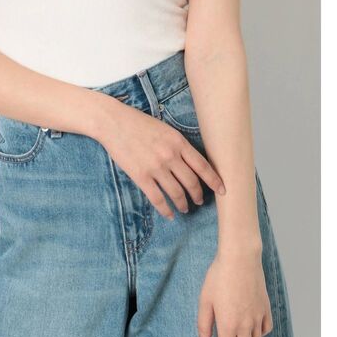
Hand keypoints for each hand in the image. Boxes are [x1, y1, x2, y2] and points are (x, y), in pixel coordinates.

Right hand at [93, 98, 224, 219]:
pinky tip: (169, 214)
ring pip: (176, 193)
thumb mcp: (165, 129)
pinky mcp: (140, 177)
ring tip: (185, 209)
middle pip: (191, 182)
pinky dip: (165, 209)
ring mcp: (155, 167)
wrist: (113, 122)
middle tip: (200, 201)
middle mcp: (170, 156)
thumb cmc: (138, 123)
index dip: (214, 180)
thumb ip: (178, 145)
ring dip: (183, 204)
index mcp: (178, 142)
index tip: (222, 190)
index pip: (203, 166)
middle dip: (198, 195)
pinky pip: (157, 199)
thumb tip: (190, 163)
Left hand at [197, 251, 272, 336]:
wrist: (240, 258)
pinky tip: (251, 328)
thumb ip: (204, 324)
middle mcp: (246, 325)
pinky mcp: (266, 308)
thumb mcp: (205, 299)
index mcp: (229, 325)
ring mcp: (258, 317)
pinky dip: (259, 334)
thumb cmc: (219, 276)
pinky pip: (266, 329)